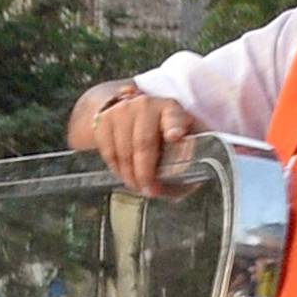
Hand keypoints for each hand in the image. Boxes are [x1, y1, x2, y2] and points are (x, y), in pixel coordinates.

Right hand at [73, 81, 201, 194]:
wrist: (124, 107)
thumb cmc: (159, 126)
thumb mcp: (180, 132)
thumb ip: (191, 152)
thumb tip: (192, 183)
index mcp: (171, 108)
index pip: (173, 117)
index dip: (174, 127)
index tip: (175, 136)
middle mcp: (146, 105)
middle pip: (144, 143)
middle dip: (146, 173)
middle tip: (151, 191)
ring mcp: (122, 110)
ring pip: (124, 152)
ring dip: (131, 176)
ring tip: (139, 187)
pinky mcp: (104, 120)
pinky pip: (109, 153)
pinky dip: (118, 170)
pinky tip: (126, 176)